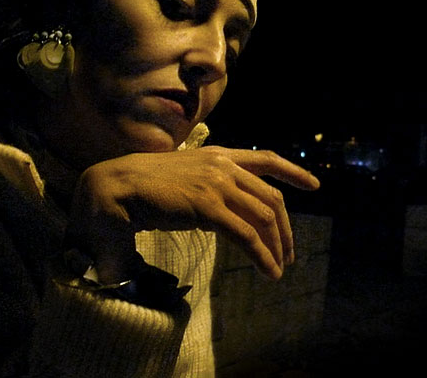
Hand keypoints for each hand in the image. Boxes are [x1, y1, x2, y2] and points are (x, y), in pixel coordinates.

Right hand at [66, 147, 319, 282]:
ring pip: (264, 216)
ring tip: (279, 267)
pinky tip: (269, 271)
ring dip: (277, 246)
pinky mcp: (208, 206)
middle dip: (285, 228)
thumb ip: (202, 188)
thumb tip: (217, 214)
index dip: (293, 171)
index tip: (313, 185)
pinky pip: (247, 235)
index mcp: (214, 155)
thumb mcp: (180, 180)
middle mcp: (220, 165)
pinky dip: (263, 255)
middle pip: (270, 197)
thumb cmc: (138, 189)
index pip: (264, 158)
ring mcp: (215, 183)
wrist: (112, 189)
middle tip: (289, 252)